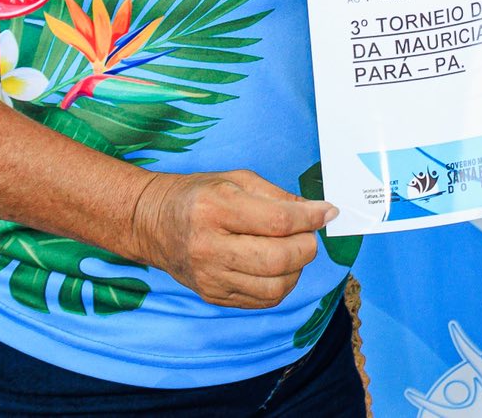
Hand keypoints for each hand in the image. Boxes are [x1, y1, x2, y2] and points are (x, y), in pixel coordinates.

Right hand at [130, 169, 335, 308]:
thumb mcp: (236, 179)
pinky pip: (261, 301)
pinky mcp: (212, 295)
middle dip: (307, 247)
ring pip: (274, 287)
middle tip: (309, 234)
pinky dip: (279, 286)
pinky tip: (276, 268)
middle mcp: (210, 246)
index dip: (310, 218)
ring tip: (292, 251)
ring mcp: (209, 276)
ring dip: (296, 270)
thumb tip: (318, 212)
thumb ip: (278, 196)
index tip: (328, 212)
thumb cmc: (198, 195)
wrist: (153, 223)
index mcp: (215, 208)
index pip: (277, 221)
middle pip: (278, 260)